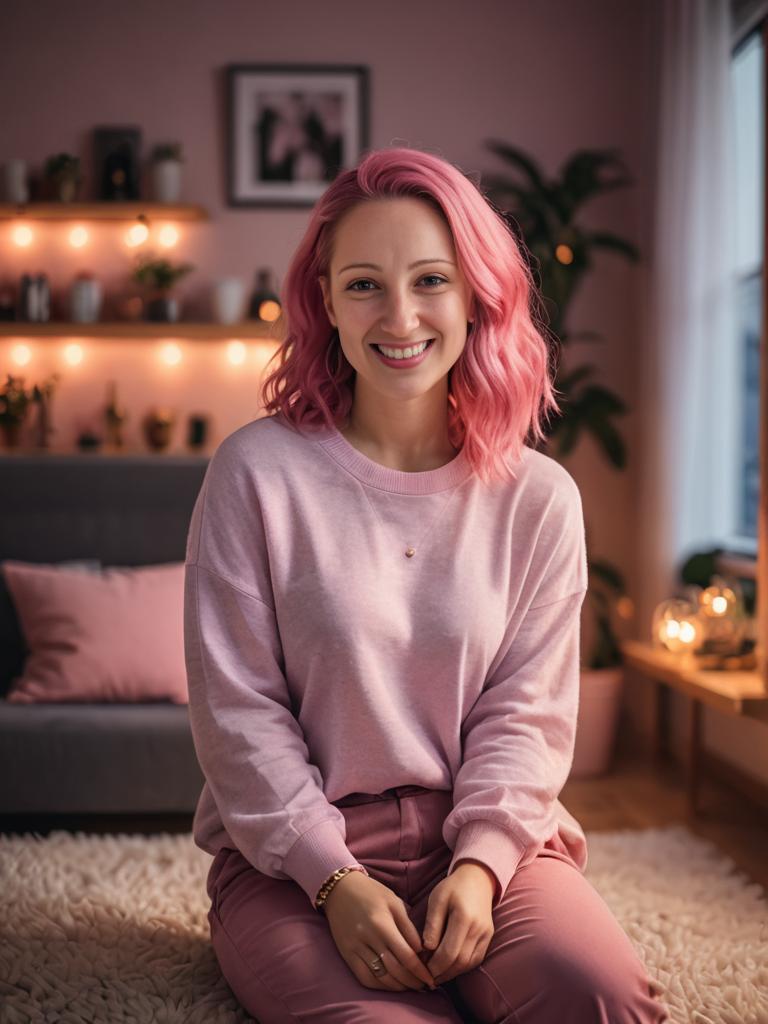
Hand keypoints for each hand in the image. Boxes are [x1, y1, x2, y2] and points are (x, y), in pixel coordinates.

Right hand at [322, 870, 437, 992]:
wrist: (339, 889)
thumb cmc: (371, 892)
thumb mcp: (394, 902)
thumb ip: (408, 927)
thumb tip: (422, 951)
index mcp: (382, 923)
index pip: (406, 955)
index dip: (420, 971)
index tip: (431, 979)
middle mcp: (368, 939)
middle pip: (395, 970)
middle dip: (412, 981)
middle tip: (424, 985)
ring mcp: (355, 948)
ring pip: (380, 977)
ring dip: (398, 986)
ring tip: (410, 986)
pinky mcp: (346, 954)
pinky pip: (364, 977)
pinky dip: (379, 985)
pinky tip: (390, 984)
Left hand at [421, 861, 495, 984]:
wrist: (477, 879)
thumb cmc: (453, 888)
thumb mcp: (437, 899)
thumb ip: (432, 924)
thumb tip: (426, 949)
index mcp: (464, 918)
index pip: (449, 952)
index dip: (435, 966)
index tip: (422, 968)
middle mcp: (479, 929)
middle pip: (460, 962)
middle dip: (442, 972)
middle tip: (427, 976)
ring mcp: (486, 934)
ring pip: (469, 964)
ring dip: (452, 972)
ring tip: (436, 974)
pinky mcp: (488, 937)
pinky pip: (476, 959)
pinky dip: (462, 967)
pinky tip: (450, 967)